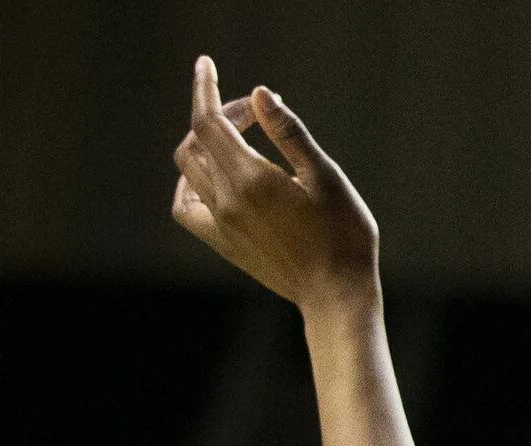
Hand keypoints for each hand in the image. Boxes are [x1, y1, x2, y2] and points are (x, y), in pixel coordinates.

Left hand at [171, 56, 377, 313]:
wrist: (337, 295)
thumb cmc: (344, 236)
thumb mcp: (326, 178)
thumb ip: (289, 134)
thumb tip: (259, 94)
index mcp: (252, 179)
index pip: (210, 121)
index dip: (206, 89)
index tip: (206, 64)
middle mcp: (227, 199)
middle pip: (199, 139)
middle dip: (220, 114)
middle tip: (254, 110)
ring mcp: (221, 223)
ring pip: (189, 168)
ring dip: (204, 142)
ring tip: (237, 137)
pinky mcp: (223, 243)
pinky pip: (185, 206)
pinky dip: (189, 182)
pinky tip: (211, 177)